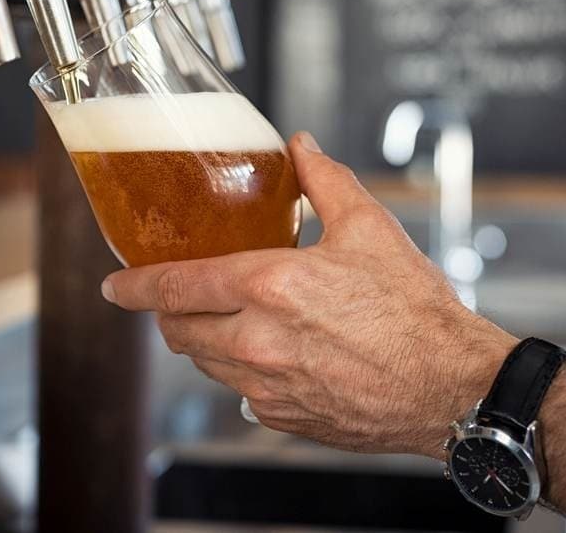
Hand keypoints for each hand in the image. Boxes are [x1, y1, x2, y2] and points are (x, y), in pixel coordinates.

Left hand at [101, 132, 516, 457]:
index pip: (175, 286)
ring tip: (228, 318)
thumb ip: (324, 181)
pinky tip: (270, 352)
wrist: (451, 385)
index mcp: (270, 286)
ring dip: (203, 339)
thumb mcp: (370, 228)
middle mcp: (258, 341)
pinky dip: (241, 371)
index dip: (134, 286)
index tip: (114, 286)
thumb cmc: (416, 310)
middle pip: (178, 330)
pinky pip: (240, 393)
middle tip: (177, 296)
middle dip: (167, 312)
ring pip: (204, 364)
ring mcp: (268, 387)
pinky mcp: (284, 418)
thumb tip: (300, 147)